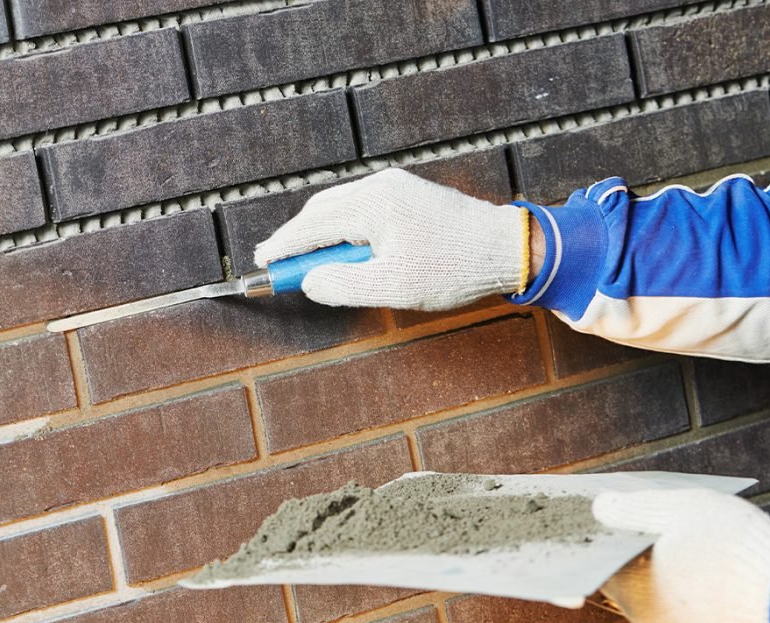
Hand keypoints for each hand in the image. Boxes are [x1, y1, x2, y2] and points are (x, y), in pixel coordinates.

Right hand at [253, 169, 528, 310]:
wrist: (507, 249)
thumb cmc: (454, 269)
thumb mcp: (393, 287)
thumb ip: (343, 285)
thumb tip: (310, 282)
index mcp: (373, 205)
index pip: (312, 225)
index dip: (283, 247)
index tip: (262, 264)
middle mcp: (381, 187)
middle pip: (322, 211)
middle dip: (297, 239)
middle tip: (277, 264)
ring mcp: (396, 188)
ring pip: (341, 208)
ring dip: (321, 235)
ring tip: (309, 264)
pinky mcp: (409, 196)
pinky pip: (362, 209)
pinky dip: (344, 230)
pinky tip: (347, 252)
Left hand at [593, 488, 769, 622]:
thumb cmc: (732, 547)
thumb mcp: (679, 508)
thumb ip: (634, 507)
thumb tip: (600, 506)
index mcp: (630, 587)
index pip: (602, 560)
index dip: (610, 537)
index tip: (620, 520)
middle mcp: (646, 620)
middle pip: (629, 581)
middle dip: (638, 556)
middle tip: (658, 530)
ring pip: (657, 600)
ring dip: (665, 577)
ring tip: (686, 549)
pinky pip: (684, 616)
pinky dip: (689, 596)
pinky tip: (705, 573)